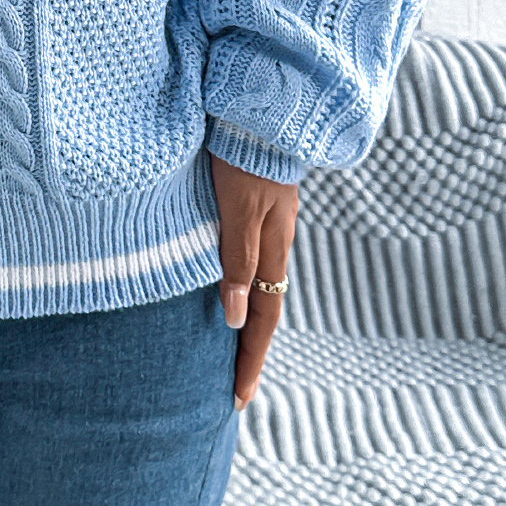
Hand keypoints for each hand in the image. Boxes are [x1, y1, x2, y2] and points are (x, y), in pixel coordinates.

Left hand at [209, 154, 297, 411]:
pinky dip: (244, 286)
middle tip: (235, 388)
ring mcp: (270, 221)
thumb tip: (236, 318)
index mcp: (272, 248)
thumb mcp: (237, 209)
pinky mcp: (259, 202)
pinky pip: (254, 258)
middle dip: (250, 350)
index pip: (263, 319)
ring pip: (260, 284)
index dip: (249, 360)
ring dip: (247, 320)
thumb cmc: (242, 154)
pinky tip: (230, 286)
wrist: (259, 104)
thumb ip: (237, 258)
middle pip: (265, 307)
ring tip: (231, 348)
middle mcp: (275, 240)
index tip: (236, 401)